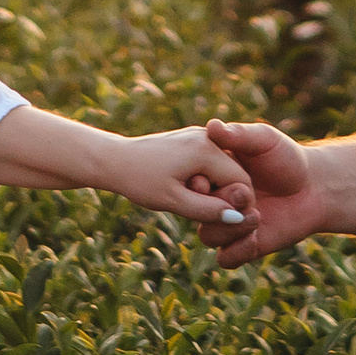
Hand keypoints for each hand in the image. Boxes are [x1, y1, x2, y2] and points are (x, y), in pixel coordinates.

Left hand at [98, 124, 257, 226]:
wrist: (113, 159)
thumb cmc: (140, 180)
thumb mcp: (174, 201)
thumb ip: (207, 210)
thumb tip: (238, 219)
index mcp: (207, 150)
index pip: (241, 182)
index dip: (236, 205)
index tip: (217, 218)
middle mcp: (208, 137)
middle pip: (234, 174)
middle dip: (223, 195)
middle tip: (192, 206)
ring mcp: (200, 136)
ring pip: (223, 169)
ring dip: (212, 188)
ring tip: (185, 195)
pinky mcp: (192, 140)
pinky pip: (211, 163)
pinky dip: (204, 178)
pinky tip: (184, 187)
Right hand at [199, 118, 327, 265]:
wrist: (315, 188)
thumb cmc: (287, 157)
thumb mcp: (264, 140)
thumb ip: (238, 135)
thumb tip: (211, 125)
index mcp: (214, 175)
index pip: (192, 183)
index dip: (196, 185)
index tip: (206, 182)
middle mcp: (216, 200)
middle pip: (196, 211)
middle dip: (217, 206)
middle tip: (246, 196)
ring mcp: (229, 225)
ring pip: (208, 236)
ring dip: (228, 229)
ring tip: (257, 215)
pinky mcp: (244, 246)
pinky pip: (226, 258)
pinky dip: (237, 250)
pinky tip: (255, 237)